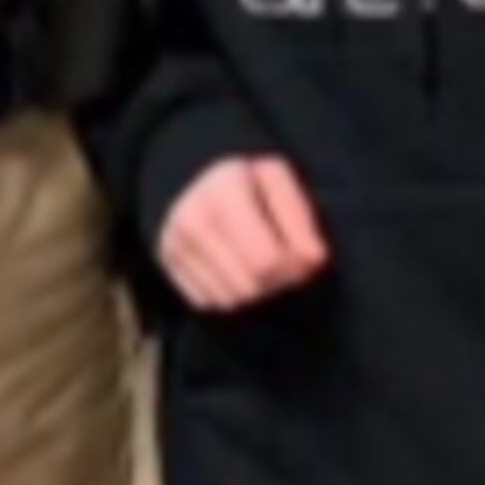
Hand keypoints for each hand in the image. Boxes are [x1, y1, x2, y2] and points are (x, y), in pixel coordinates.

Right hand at [158, 156, 329, 311]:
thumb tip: (314, 260)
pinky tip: (242, 271)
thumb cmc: (250, 182)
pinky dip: (235, 295)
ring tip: (268, 266)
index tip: (310, 257)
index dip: (297, 267)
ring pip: (232, 301)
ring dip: (260, 292)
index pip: (266, 260)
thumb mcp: (280, 180)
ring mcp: (175, 247)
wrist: (198, 182)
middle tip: (292, 265)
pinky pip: (212, 304)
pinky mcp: (170, 269)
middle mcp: (192, 220)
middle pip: (251, 286)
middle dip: (281, 281)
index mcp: (224, 190)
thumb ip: (300, 217)